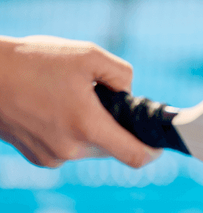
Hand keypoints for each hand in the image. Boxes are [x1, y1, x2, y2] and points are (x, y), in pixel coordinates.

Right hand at [0, 36, 159, 167]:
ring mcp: (50, 156)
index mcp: (88, 127)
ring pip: (89, 147)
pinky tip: (51, 107)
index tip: (158, 143)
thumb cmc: (34, 61)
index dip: (153, 151)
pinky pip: (66, 147)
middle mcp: (70, 150)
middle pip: (112, 147)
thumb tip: (129, 95)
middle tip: (99, 98)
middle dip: (114, 126)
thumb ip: (122, 75)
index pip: (135, 156)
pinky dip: (68, 131)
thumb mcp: (88, 55)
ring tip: (66, 97)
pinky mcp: (35, 157)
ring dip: (90, 127)